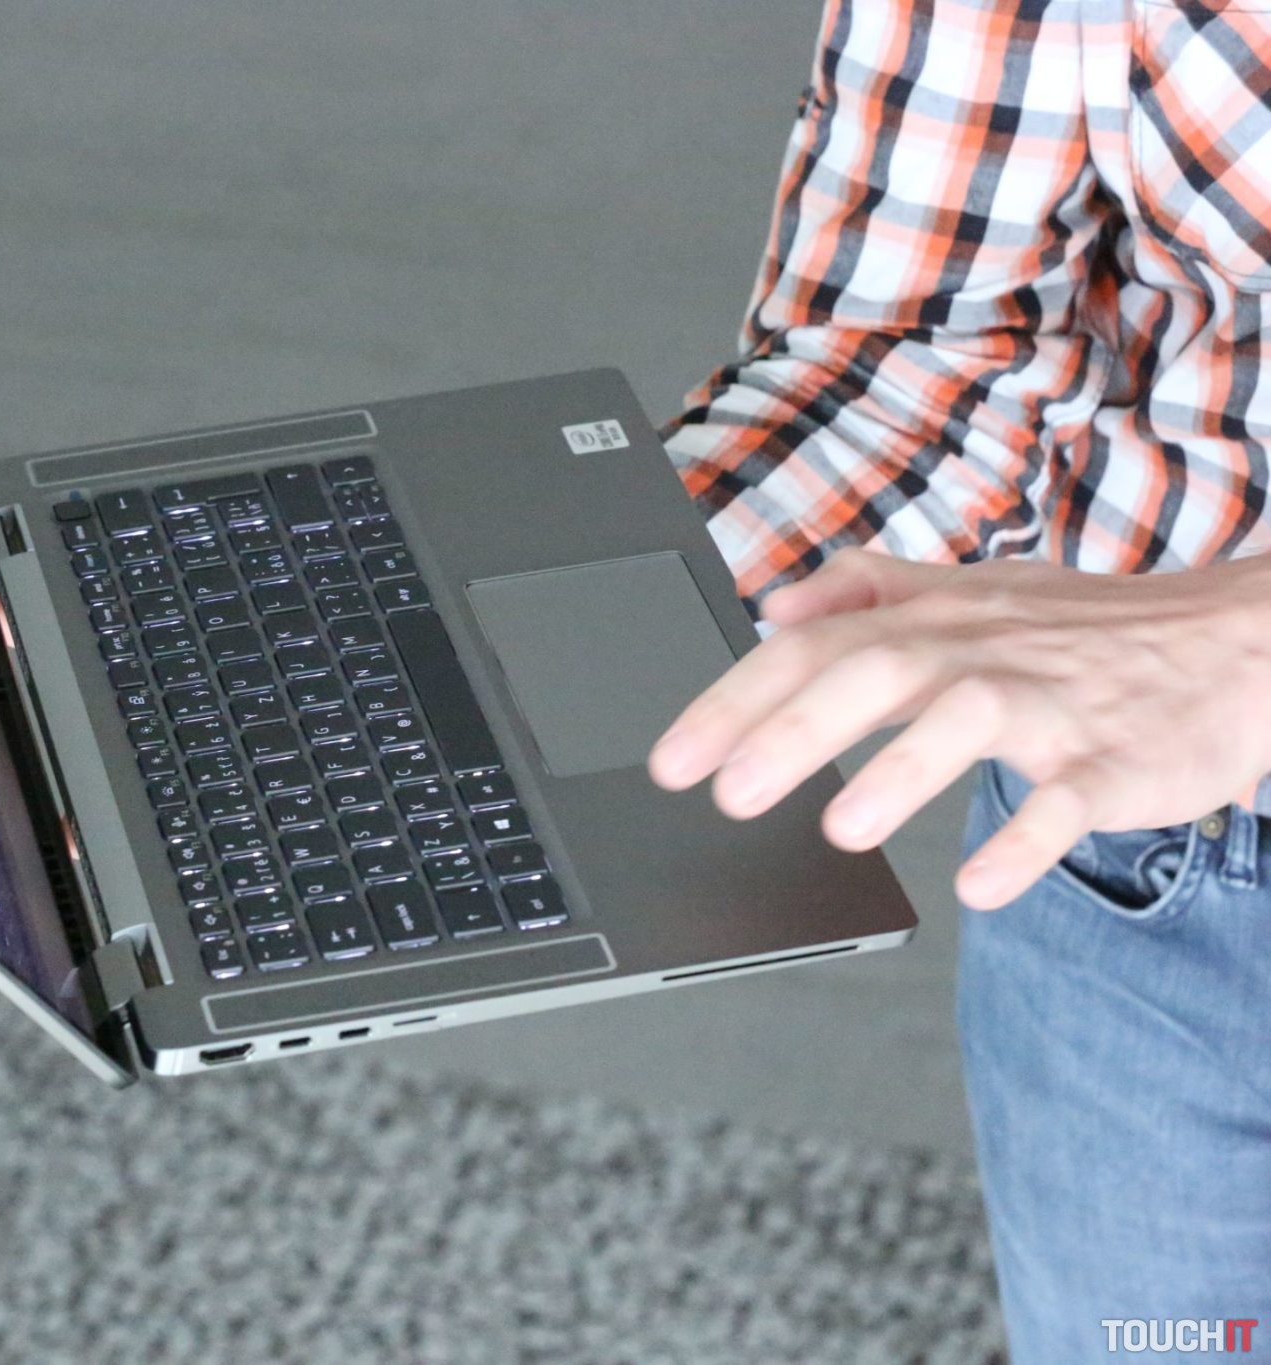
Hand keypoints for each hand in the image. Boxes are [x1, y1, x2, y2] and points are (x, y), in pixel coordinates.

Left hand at [647, 548, 1270, 908]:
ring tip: (841, 828)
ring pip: (973, 719)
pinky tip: (979, 884)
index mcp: (937, 620)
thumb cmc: (1085, 628)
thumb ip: (869, 594)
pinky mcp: (1119, 760)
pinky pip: (1072, 799)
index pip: (815, 647)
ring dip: (904, 772)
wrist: (1238, 638)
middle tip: (727, 793)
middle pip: (880, 670)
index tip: (673, 760)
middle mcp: (984, 652)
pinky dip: (1028, 841)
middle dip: (797, 729)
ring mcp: (1054, 704)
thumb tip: (772, 606)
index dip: (737, 700)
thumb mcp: (971, 593)